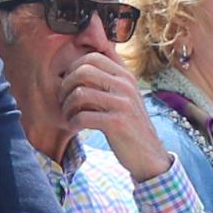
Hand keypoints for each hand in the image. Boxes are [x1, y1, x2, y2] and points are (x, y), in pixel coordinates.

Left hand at [60, 52, 166, 177]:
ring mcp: (123, 104)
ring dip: (66, 107)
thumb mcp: (125, 97)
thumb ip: (109, 80)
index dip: (74, 68)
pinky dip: (72, 123)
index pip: (93, 57)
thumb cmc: (130, 126)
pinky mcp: (117, 123)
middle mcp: (126, 86)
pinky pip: (83, 116)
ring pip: (80, 93)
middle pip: (83, 71)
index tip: (70, 85)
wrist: (148, 155)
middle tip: (63, 101)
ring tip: (68, 116)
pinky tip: (74, 128)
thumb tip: (82, 65)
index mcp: (126, 76)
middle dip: (66, 86)